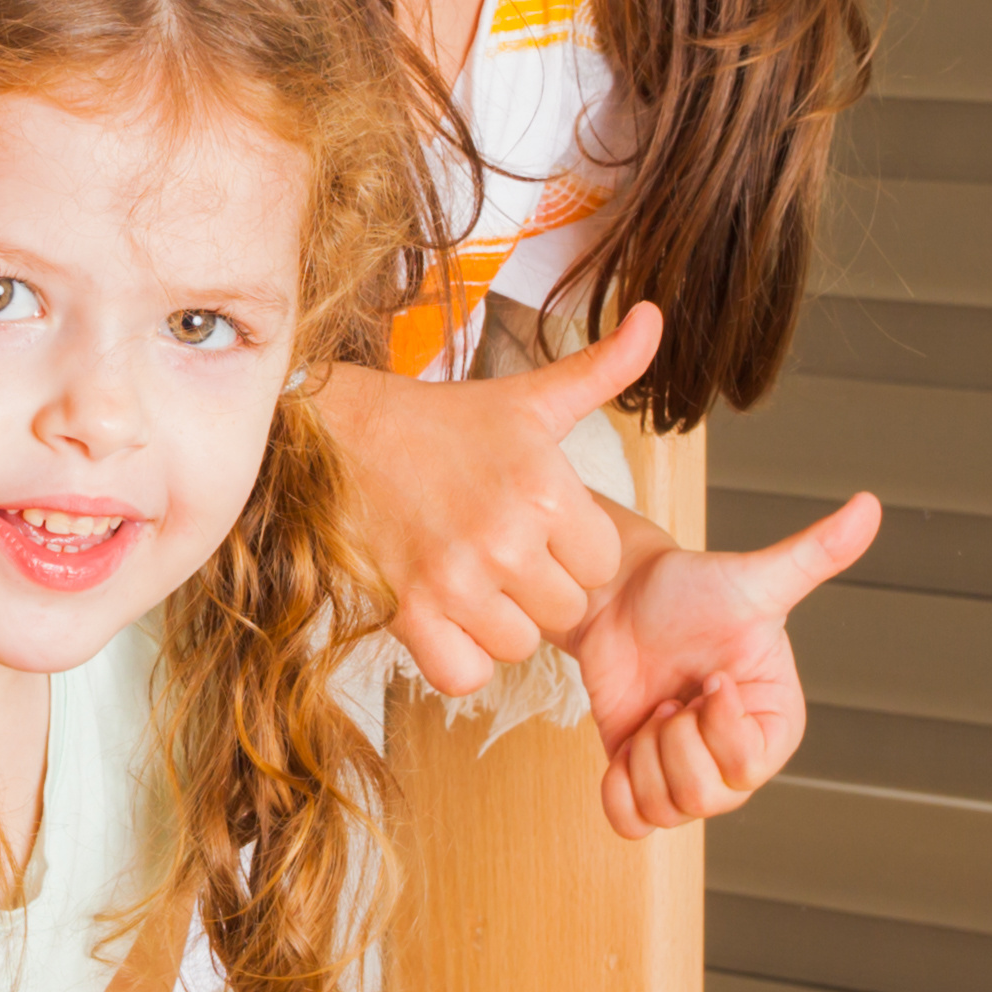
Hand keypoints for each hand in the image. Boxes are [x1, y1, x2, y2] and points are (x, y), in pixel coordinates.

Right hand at [324, 304, 666, 695]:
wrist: (336, 437)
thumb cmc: (440, 424)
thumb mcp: (529, 398)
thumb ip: (602, 368)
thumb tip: (655, 317)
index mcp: (543, 486)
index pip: (602, 563)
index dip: (574, 548)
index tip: (540, 524)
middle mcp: (503, 537)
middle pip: (566, 610)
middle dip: (541, 586)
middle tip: (502, 549)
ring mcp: (453, 580)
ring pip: (519, 645)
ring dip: (501, 622)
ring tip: (473, 577)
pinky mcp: (408, 614)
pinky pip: (465, 674)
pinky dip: (459, 656)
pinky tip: (447, 615)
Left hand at [572, 491, 878, 838]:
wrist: (620, 602)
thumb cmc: (689, 591)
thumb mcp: (753, 578)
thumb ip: (813, 555)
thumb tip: (870, 507)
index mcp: (776, 722)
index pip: (749, 764)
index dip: (717, 724)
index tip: (709, 676)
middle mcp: (737, 757)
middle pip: (704, 797)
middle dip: (673, 740)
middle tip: (673, 694)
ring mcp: (688, 773)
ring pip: (665, 810)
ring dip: (643, 755)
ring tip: (654, 708)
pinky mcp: (641, 779)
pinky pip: (631, 823)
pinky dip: (618, 790)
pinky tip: (626, 741)